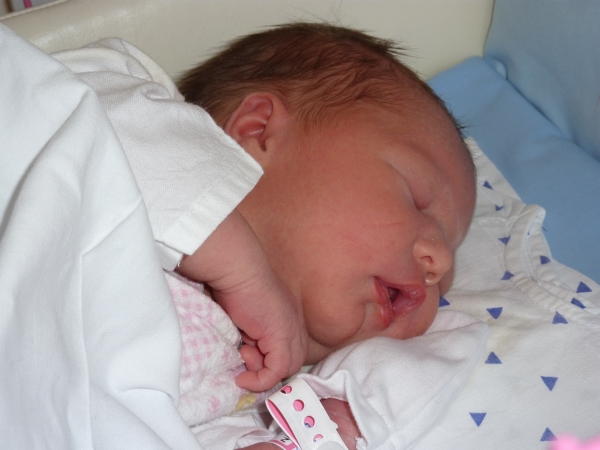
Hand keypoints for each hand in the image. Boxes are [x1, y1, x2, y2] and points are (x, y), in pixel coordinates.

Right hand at [177, 209, 306, 391]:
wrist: (236, 269)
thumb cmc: (233, 284)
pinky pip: (278, 370)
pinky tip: (243, 377)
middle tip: (244, 357)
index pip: (290, 350)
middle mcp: (295, 323)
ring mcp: (291, 329)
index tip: (247, 356)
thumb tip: (244, 352)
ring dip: (261, 373)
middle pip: (293, 361)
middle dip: (268, 369)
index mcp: (289, 315)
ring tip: (241, 356)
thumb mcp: (245, 315)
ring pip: (288, 367)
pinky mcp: (281, 336)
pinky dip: (261, 380)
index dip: (271, 361)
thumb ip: (251, 333)